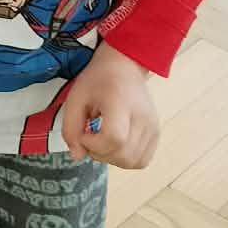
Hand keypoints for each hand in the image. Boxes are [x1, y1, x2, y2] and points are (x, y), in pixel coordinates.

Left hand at [61, 41, 159, 169]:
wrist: (124, 66)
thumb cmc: (97, 80)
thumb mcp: (75, 99)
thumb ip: (71, 129)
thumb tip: (78, 157)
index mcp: (121, 103)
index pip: (114, 139)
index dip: (94, 144)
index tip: (85, 132)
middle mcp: (143, 117)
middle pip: (124, 155)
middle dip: (100, 154)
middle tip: (91, 137)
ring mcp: (153, 126)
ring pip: (133, 162)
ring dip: (112, 158)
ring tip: (103, 140)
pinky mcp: (156, 133)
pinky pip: (142, 160)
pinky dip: (126, 159)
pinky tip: (116, 144)